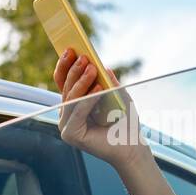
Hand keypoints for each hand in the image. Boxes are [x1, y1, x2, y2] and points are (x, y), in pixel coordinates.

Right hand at [52, 48, 144, 167]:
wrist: (132, 146)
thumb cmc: (124, 121)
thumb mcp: (118, 95)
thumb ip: (110, 82)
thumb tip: (103, 66)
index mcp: (74, 103)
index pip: (64, 81)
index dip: (65, 65)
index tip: (70, 48)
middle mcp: (66, 114)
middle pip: (66, 88)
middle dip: (74, 71)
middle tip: (83, 57)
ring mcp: (66, 125)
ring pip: (70, 99)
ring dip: (81, 82)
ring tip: (92, 68)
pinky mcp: (71, 135)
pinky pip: (77, 112)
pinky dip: (87, 99)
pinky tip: (98, 89)